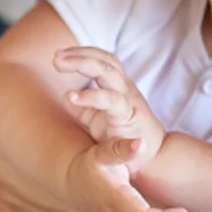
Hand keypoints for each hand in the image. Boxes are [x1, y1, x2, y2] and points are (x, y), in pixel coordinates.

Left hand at [54, 46, 165, 169]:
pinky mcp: (130, 116)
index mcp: (119, 86)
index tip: (59, 54)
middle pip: (106, 60)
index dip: (82, 52)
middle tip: (56, 57)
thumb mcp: (100, 121)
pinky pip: (112, 101)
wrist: (155, 159)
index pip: (103, 59)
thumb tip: (64, 97)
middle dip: (79, 54)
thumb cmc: (126, 138)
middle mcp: (125, 88)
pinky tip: (72, 97)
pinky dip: (92, 96)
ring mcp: (129, 99)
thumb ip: (84, 109)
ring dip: (84, 64)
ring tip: (60, 64)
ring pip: (109, 72)